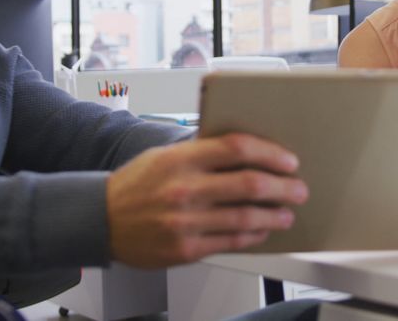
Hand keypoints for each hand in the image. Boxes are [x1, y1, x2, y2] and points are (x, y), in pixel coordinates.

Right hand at [106, 133, 308, 267]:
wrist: (100, 219)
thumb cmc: (135, 185)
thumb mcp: (165, 156)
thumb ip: (201, 152)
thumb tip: (246, 150)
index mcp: (180, 159)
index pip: (237, 148)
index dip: (270, 153)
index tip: (288, 160)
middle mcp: (184, 189)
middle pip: (249, 184)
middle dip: (283, 187)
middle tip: (298, 189)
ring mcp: (185, 221)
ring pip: (246, 218)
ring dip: (274, 216)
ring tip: (286, 213)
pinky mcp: (185, 249)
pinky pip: (231, 242)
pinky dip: (253, 236)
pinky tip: (262, 230)